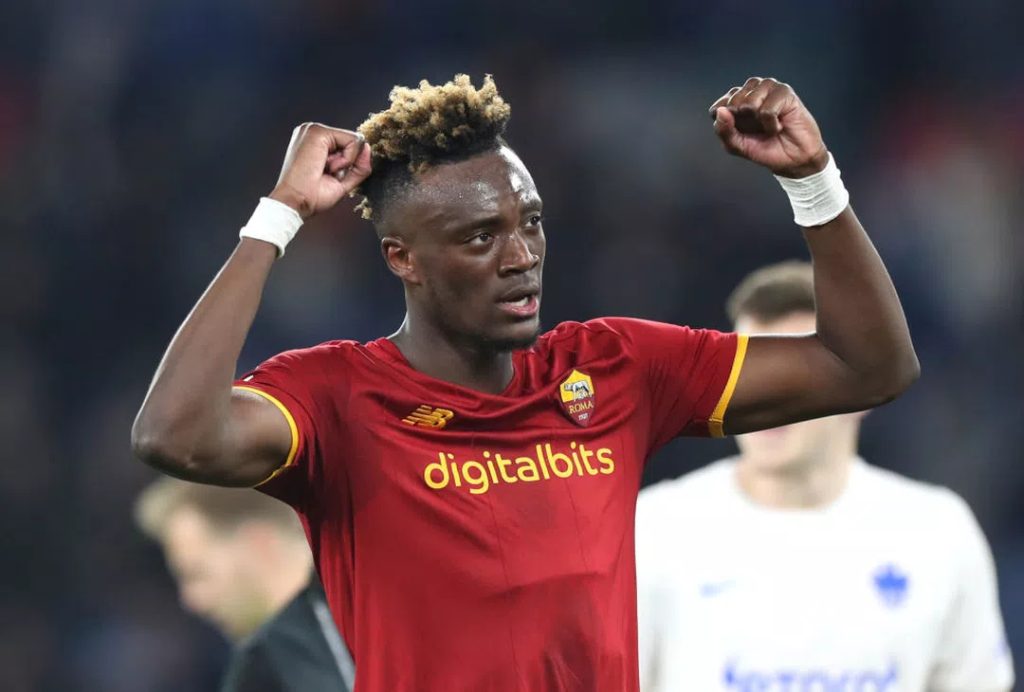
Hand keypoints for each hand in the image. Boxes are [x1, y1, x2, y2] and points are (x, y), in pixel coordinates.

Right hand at [269, 123, 371, 219]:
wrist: (295, 202)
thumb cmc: (312, 196)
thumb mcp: (343, 181)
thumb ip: (359, 166)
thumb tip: (368, 148)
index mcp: (316, 142)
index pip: (348, 145)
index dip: (348, 164)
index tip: (329, 175)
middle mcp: (313, 132)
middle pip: (354, 142)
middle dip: (348, 163)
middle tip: (327, 174)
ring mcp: (314, 129)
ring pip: (355, 140)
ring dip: (346, 162)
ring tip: (325, 170)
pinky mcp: (318, 132)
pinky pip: (353, 141)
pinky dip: (347, 160)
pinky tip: (328, 166)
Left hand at [709, 78, 828, 177]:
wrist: (793, 159)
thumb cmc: (766, 149)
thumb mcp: (738, 146)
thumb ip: (724, 131)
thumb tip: (721, 111)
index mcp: (734, 103)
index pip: (717, 107)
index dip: (726, 125)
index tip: (740, 134)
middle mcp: (749, 91)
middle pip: (731, 103)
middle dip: (743, 123)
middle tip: (758, 129)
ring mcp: (766, 88)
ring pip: (748, 102)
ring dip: (758, 122)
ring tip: (769, 125)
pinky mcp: (783, 91)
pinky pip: (766, 110)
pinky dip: (771, 124)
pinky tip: (779, 125)